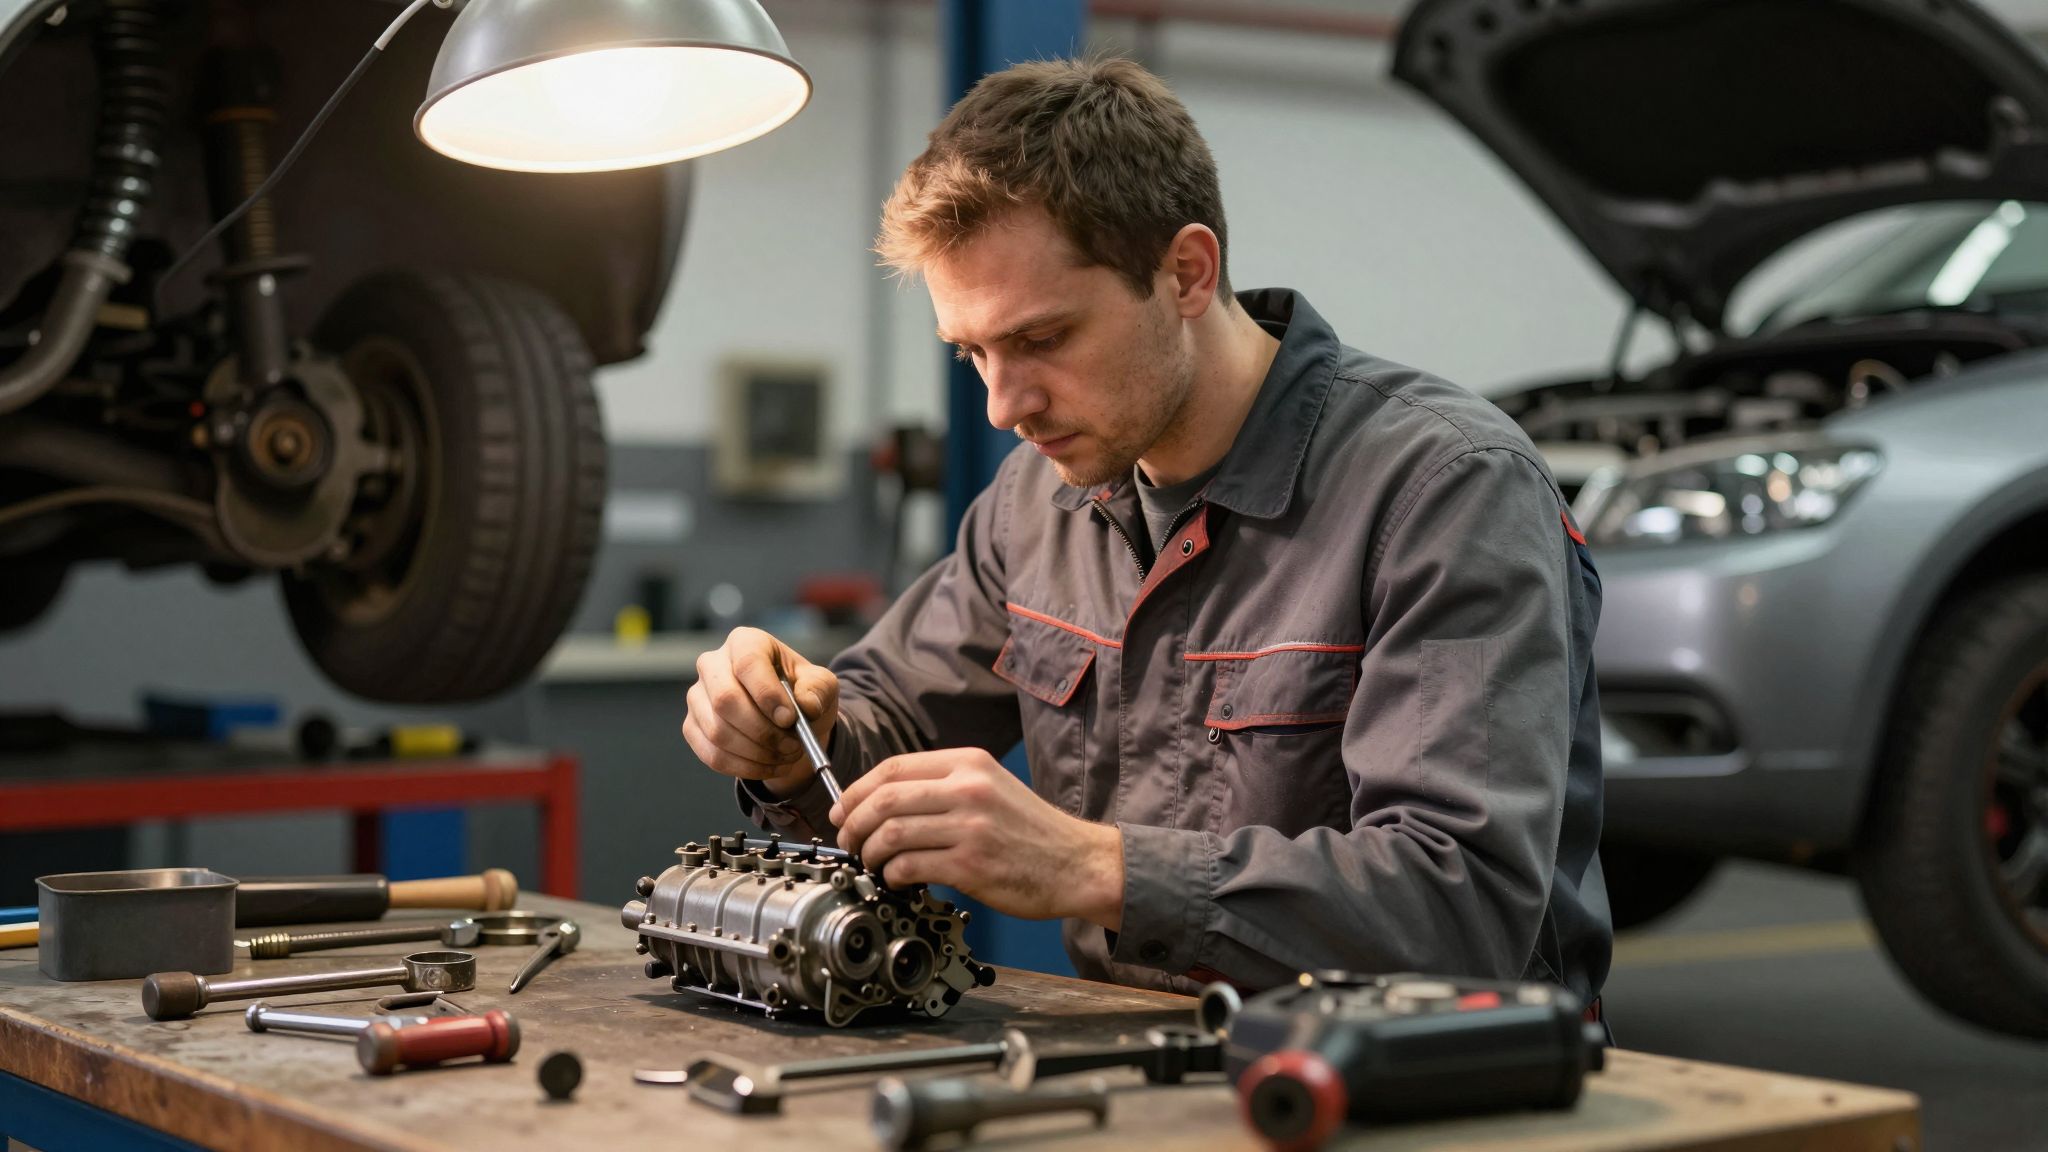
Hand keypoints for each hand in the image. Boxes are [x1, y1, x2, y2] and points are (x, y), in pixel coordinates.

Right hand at [682, 627, 838, 797]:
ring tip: (786, 755)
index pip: (747, 663)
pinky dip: (745, 767)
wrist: (786, 719)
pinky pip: (713, 755)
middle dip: (762, 731)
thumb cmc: (800, 693)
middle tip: (792, 745)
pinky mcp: (692, 727)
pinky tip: (768, 765)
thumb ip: (818, 690)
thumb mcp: (821, 685)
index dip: (767, 694)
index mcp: (745, 642)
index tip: (789, 719)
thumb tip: (806, 705)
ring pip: (718, 732)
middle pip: (725, 699)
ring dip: (757, 753)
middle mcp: (713, 664)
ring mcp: (697, 697)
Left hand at [829, 749, 1123, 925]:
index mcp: (969, 763)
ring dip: (869, 852)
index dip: (857, 790)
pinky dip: (893, 875)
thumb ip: (945, 786)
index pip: (893, 767)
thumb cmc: (1032, 831)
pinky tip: (898, 880)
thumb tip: (884, 801)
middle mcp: (967, 789)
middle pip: (884, 798)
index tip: (843, 809)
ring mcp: (969, 827)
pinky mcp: (970, 864)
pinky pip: (910, 865)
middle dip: (853, 822)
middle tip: (848, 840)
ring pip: (891, 833)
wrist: (1076, 863)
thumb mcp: (991, 787)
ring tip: (872, 863)